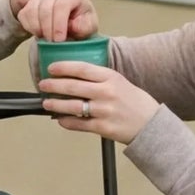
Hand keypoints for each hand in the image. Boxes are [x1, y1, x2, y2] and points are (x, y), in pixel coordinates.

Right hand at [14, 0, 97, 39]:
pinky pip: (24, 14)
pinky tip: (39, 35)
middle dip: (48, 29)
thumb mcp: (88, 27)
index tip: (59, 40)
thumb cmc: (81, 24)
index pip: (62, 5)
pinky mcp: (29, 3)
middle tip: (52, 43)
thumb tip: (72, 26)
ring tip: (46, 40)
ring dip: (37, 28)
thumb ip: (84, 26)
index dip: (59, 24)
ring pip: (32, 10)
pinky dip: (29, 27)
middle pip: (45, 8)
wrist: (71, 25)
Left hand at [41, 57, 155, 144]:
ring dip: (55, 104)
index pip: (81, 69)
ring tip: (47, 102)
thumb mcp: (120, 82)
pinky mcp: (102, 127)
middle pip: (72, 87)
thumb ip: (99, 78)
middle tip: (43, 84)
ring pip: (71, 106)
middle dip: (53, 85)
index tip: (51, 68)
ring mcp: (103, 111)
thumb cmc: (134, 102)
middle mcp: (106, 93)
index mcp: (111, 78)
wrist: (151, 124)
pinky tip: (60, 119)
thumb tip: (74, 75)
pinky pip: (78, 124)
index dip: (63, 67)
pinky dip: (66, 121)